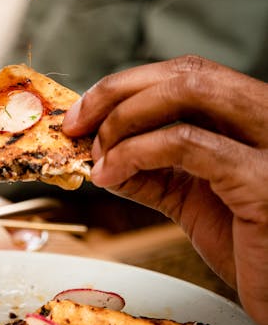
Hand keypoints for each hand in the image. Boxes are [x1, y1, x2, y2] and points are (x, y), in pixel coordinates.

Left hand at [62, 55, 267, 324]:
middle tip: (75, 125)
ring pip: (188, 92)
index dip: (129, 85)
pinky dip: (135, 152)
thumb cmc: (255, 252)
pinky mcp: (265, 181)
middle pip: (187, 74)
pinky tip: (111, 175)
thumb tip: (95, 151)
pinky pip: (187, 144)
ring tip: (97, 157)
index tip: (83, 111)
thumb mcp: (194, 200)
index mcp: (258, 118)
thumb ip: (152, 170)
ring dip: (123, 120)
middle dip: (116, 93)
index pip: (191, 73)